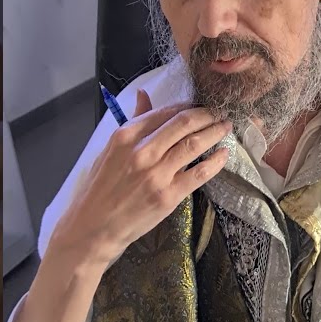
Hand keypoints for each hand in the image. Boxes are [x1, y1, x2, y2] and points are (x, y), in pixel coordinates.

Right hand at [48, 89, 230, 267]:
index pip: (164, 112)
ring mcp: (157, 174)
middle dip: (206, 114)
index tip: (199, 105)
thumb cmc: (100, 188)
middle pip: (183, 124)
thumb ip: (133, 122)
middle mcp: (142, 151)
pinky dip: (215, 161)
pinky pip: (199, 173)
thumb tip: (144, 94)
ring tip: (225, 127)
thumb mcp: (110, 150)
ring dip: (214, 132)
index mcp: (125, 136)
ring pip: (194, 144)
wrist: (94, 227)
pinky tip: (224, 154)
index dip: (186, 106)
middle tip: (219, 112)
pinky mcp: (168, 195)